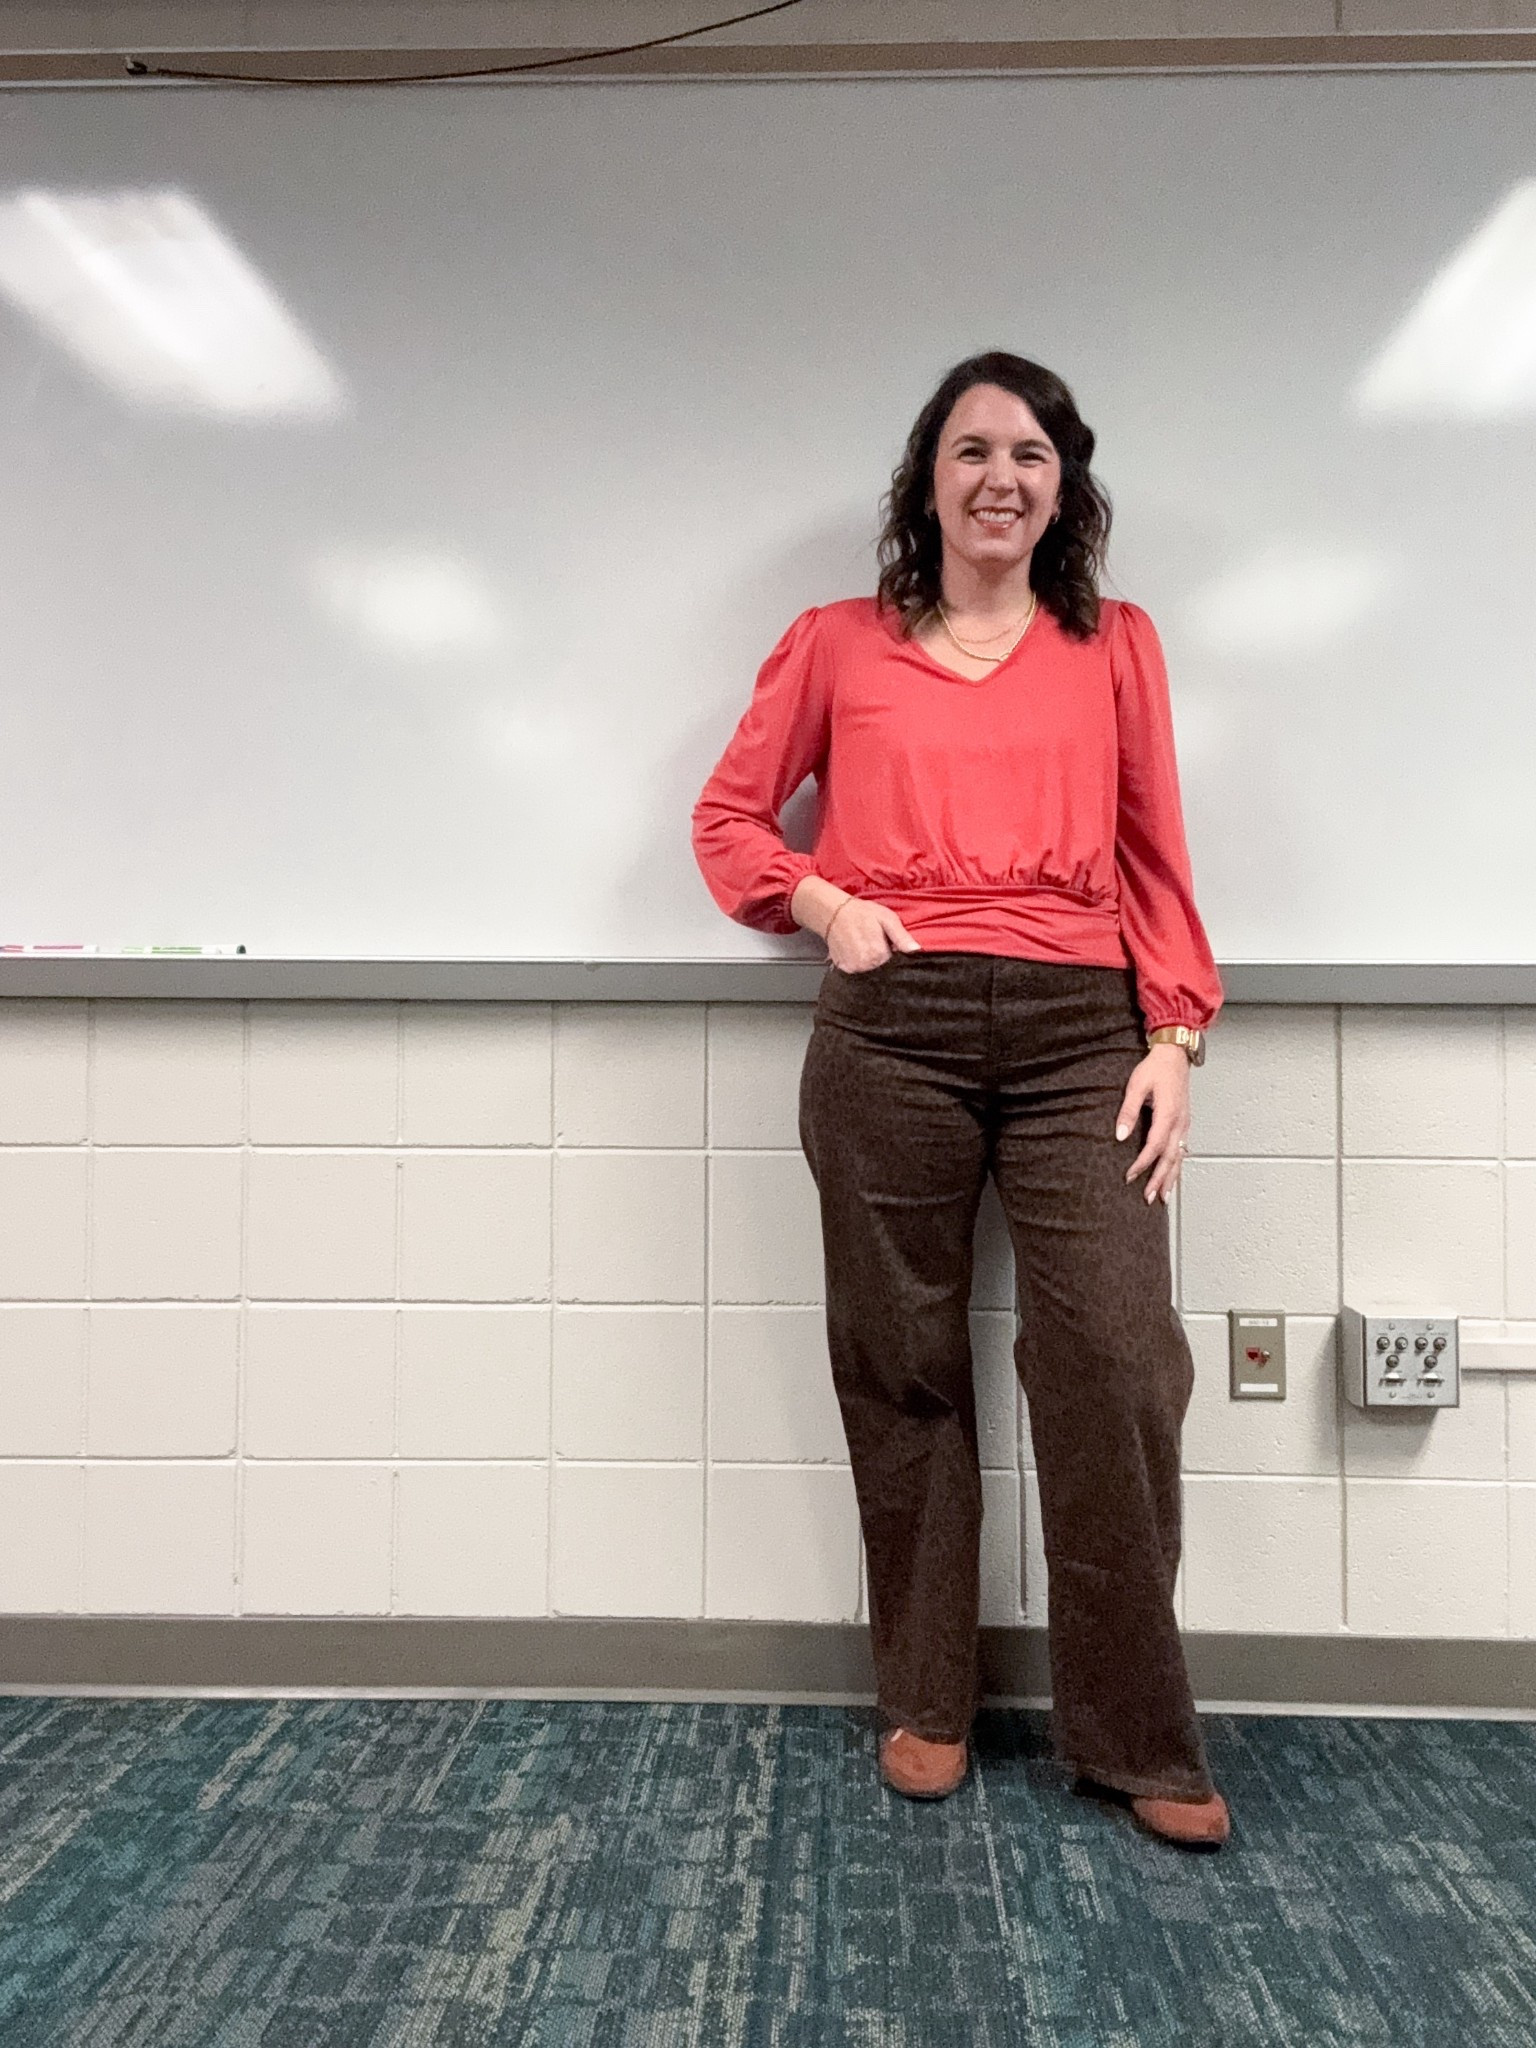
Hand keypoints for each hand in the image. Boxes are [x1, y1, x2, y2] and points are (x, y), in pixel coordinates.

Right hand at [825, 896, 921, 972]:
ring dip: (870, 962)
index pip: (895, 963)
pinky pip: (857, 970)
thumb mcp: (887, 918)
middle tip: (875, 941)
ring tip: (865, 944)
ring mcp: (853, 968)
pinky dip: (859, 963)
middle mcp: (865, 965)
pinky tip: (856, 950)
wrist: (834, 913)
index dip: (893, 952)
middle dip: (882, 958)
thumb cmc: (863, 913)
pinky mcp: (843, 968)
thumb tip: (916, 950)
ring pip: (870, 971)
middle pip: (883, 969)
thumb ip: (902, 937)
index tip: (888, 943)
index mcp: (879, 954)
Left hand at [1115, 1043, 1190, 1203]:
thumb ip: (1128, 1111)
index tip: (1129, 1176)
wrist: (1175, 1055)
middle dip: (1160, 1180)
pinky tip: (1173, 1175)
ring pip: (1179, 1157)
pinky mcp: (1184, 1122)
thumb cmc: (1156, 1067)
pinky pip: (1182, 1149)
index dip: (1142, 1164)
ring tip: (1164, 1196)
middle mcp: (1179, 1123)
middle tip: (1150, 1197)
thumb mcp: (1136, 1086)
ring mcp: (1184, 1124)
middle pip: (1170, 1158)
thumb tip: (1120, 1135)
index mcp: (1168, 1115)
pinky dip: (1177, 1166)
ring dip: (1171, 1178)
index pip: (1154, 1147)